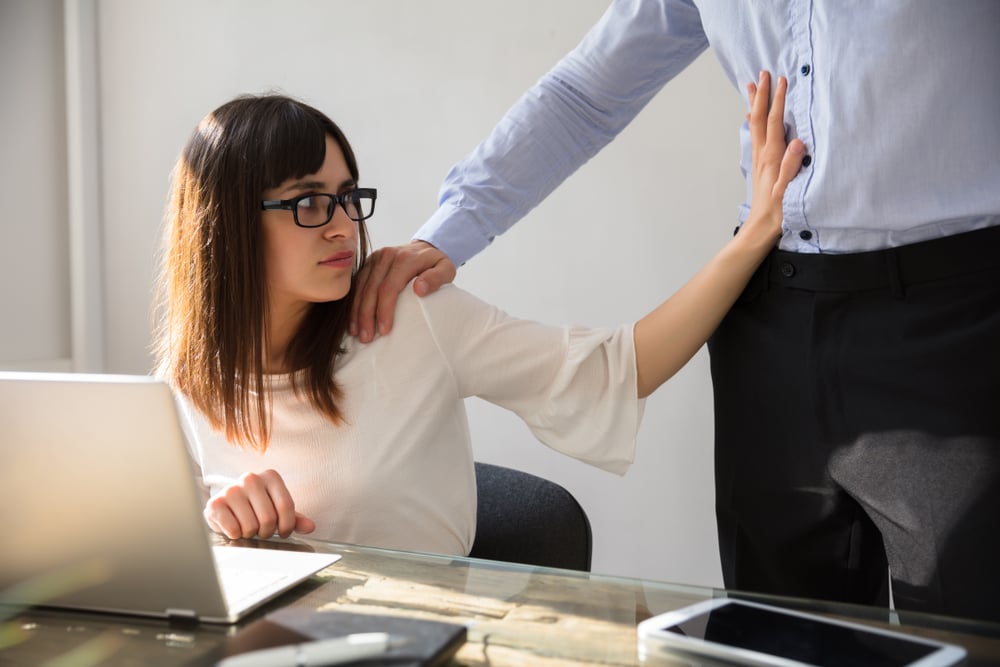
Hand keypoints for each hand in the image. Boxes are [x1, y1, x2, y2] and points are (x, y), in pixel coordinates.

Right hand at [204, 469, 315, 539]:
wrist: (225, 505)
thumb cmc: (255, 506)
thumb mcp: (277, 509)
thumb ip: (295, 518)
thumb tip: (310, 527)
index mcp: (270, 476)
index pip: (286, 506)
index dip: (287, 525)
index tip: (283, 531)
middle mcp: (251, 478)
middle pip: (268, 518)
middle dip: (267, 531)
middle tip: (262, 529)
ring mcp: (231, 490)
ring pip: (251, 526)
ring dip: (251, 533)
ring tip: (247, 526)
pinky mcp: (215, 503)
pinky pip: (233, 530)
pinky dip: (236, 535)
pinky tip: (234, 526)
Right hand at [350, 240, 455, 342]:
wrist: (425, 247)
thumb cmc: (435, 264)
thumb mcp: (446, 269)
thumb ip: (436, 278)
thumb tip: (419, 290)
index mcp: (404, 259)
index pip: (389, 287)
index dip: (384, 310)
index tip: (384, 330)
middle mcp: (386, 256)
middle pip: (371, 289)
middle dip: (367, 315)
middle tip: (366, 337)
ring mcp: (375, 258)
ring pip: (361, 287)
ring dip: (357, 312)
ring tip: (356, 332)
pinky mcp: (368, 262)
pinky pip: (357, 284)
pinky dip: (354, 302)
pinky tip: (353, 319)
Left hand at [742, 71, 804, 240]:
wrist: (761, 228)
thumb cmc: (778, 211)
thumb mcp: (789, 190)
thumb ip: (792, 166)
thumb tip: (797, 141)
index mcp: (771, 157)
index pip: (774, 122)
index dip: (778, 100)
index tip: (781, 80)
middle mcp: (762, 155)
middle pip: (759, 118)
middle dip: (761, 95)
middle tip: (762, 73)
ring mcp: (759, 160)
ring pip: (754, 125)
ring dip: (754, 104)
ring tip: (751, 87)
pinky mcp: (759, 166)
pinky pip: (755, 136)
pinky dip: (753, 121)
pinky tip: (751, 117)